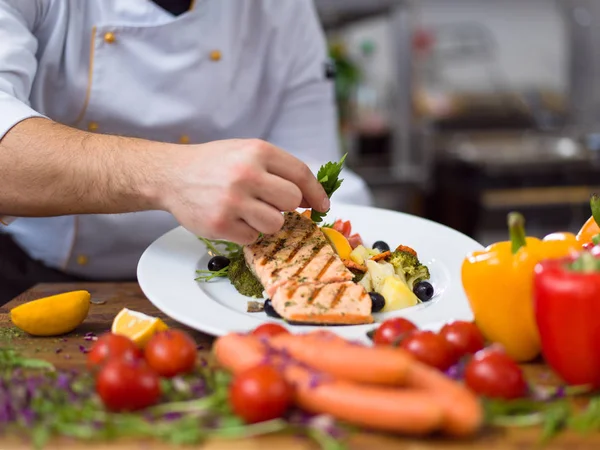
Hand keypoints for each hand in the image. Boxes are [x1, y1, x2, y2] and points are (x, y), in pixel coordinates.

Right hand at [157, 139, 328, 243]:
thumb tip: (309, 197)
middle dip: (285, 206)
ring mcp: (232, 201)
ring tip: (248, 211)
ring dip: (266, 222)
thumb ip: (276, 169)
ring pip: (275, 224)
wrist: (171, 174)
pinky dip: (246, 232)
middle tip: (269, 203)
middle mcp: (246, 174)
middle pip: (291, 200)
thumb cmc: (213, 164)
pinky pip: (252, 237)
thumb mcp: (245, 152)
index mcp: (257, 151)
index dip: (317, 193)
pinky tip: (231, 219)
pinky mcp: (220, 224)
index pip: (301, 174)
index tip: (322, 205)